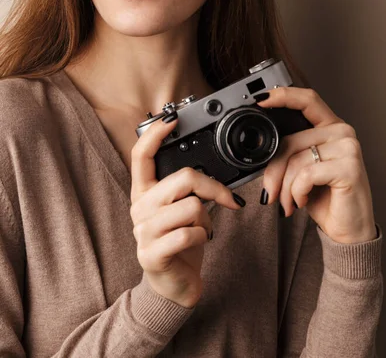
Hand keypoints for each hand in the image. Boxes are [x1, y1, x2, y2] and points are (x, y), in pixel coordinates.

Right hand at [130, 114, 242, 307]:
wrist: (174, 285)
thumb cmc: (181, 241)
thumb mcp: (181, 209)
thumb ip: (187, 188)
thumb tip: (210, 170)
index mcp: (144, 192)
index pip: (140, 155)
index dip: (155, 134)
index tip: (172, 119)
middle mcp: (139, 208)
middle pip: (183, 179)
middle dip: (213, 187)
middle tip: (227, 198)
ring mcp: (142, 232)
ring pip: (191, 207)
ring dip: (207, 219)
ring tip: (202, 229)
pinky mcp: (152, 254)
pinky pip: (189, 234)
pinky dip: (203, 237)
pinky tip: (198, 243)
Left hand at [258, 87, 376, 243]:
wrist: (348, 229)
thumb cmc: (324, 197)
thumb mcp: (301, 168)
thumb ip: (289, 150)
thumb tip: (260, 146)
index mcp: (330, 126)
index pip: (307, 99)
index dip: (282, 95)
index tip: (259, 99)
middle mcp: (341, 132)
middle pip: (290, 140)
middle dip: (273, 170)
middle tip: (269, 192)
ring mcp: (348, 148)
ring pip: (296, 160)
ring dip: (284, 187)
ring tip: (288, 202)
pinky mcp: (349, 167)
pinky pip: (306, 174)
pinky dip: (297, 192)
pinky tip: (301, 202)